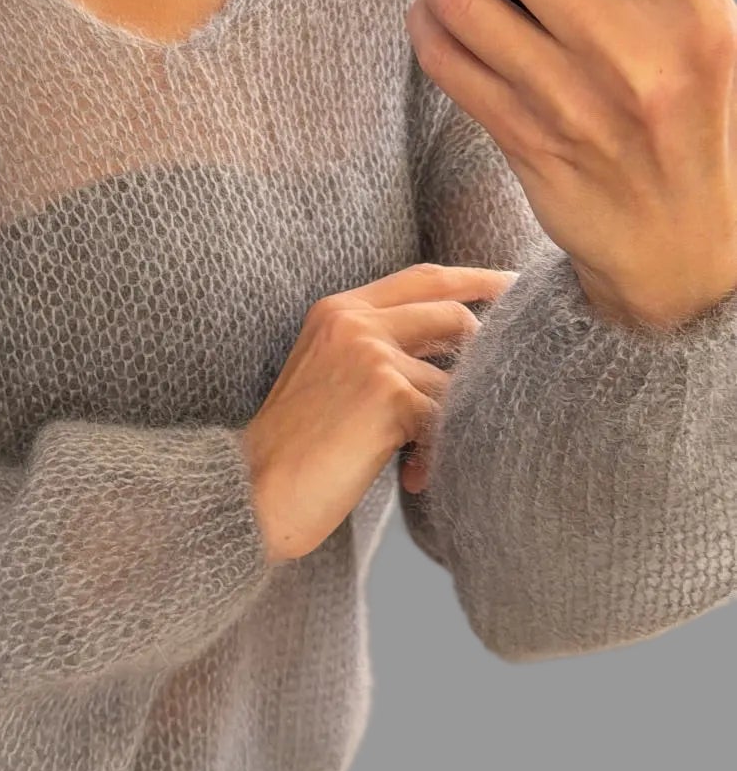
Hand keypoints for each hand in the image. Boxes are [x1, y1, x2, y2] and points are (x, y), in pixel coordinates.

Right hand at [240, 263, 517, 563]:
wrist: (254, 492)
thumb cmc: (296, 449)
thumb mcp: (330, 374)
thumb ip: (379, 348)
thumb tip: (458, 343)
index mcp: (339, 310)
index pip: (425, 277)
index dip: (477, 278)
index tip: (516, 283)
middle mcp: (355, 321)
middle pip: (453, 314)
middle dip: (487, 349)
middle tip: (507, 378)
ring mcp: (372, 354)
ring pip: (455, 379)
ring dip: (448, 424)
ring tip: (419, 461)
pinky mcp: (388, 396)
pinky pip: (446, 418)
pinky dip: (438, 454)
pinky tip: (414, 478)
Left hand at [396, 0, 736, 330]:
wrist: (694, 263)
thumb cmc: (709, 132)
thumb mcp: (718, 40)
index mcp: (697, 11)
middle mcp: (635, 53)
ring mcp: (575, 103)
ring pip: (469, 6)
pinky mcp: (528, 145)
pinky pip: (455, 70)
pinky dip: (430, 30)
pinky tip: (425, 7)